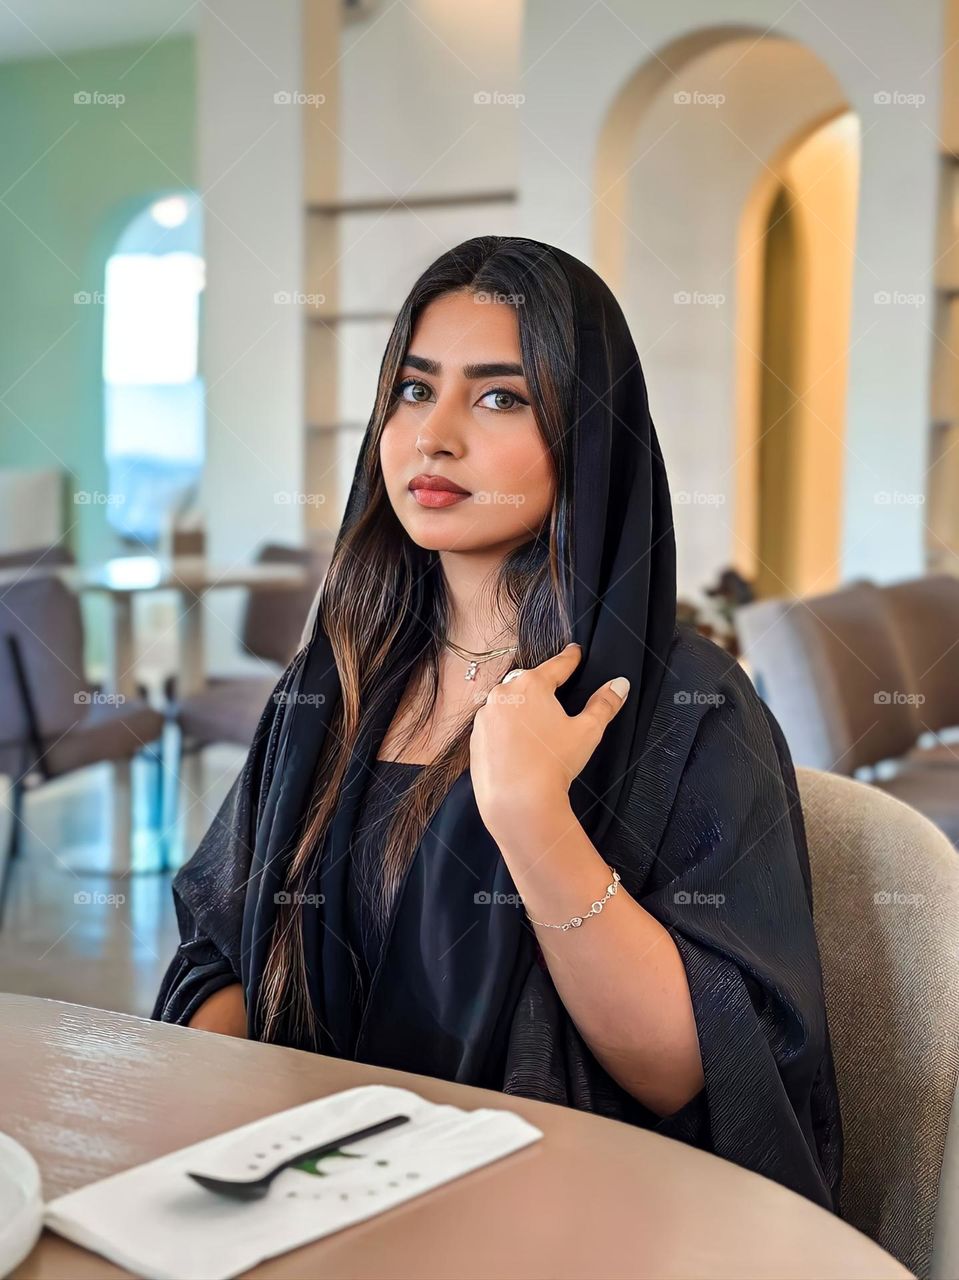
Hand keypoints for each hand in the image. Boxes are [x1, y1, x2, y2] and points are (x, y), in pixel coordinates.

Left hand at [469, 642, 629, 837]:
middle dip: (543, 687)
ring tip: (538, 726)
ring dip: (522, 708)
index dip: (569, 658)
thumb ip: (604, 704)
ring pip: (509, 703)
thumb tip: (620, 684)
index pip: (557, 665)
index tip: (575, 651)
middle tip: (558, 694)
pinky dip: (507, 729)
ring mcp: (486, 716)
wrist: (518, 801)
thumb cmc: (554, 763)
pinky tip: (519, 744)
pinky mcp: (476, 737)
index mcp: (531, 685)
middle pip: (529, 683)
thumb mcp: (587, 731)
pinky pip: (495, 725)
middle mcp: (503, 694)